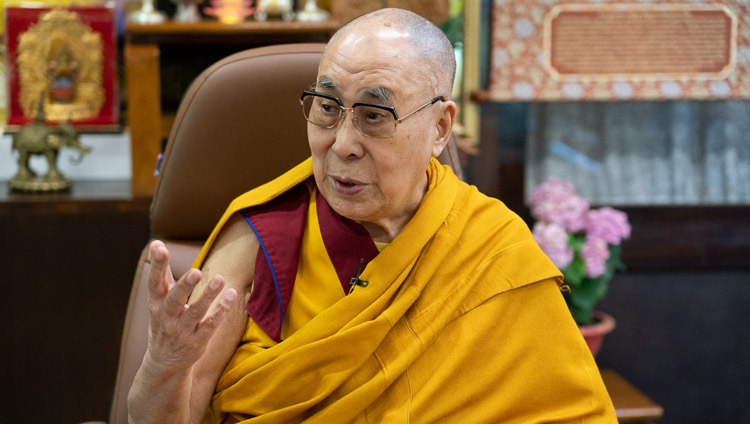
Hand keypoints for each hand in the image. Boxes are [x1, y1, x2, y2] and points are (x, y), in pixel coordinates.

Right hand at [146, 240, 237, 368]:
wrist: (164, 362)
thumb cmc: (163, 320)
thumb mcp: (158, 299)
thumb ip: (161, 272)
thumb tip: (156, 242)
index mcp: (156, 303)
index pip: (154, 282)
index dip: (156, 265)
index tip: (159, 247)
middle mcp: (167, 316)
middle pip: (174, 299)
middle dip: (184, 285)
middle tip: (197, 271)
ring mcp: (182, 330)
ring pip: (195, 312)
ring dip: (207, 296)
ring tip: (220, 279)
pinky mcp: (197, 341)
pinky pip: (210, 326)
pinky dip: (220, 312)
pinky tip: (231, 296)